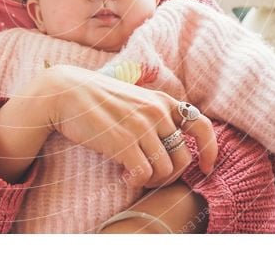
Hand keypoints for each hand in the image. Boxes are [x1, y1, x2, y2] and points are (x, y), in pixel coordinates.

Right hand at [33, 64, 217, 188]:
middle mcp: (157, 112)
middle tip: (154, 178)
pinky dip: (136, 182)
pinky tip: (124, 177)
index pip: (202, 125)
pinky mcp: (124, 142)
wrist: (63, 92)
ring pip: (166, 170)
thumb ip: (152, 112)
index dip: (211, 150)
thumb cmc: (95, 98)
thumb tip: (170, 140)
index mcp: (162, 100)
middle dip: (172, 175)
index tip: (207, 167)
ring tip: (134, 176)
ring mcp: (142, 127)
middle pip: (184, 158)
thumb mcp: (132, 97)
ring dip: (152, 180)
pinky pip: (144, 175)